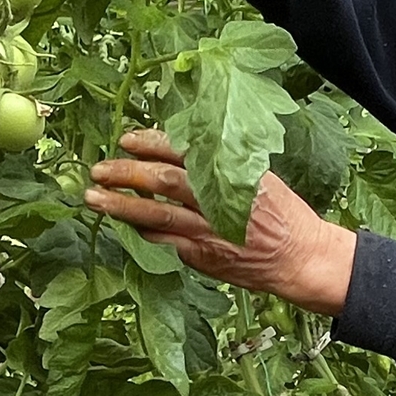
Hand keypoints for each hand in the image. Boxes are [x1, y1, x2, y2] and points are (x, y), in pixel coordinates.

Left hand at [86, 129, 355, 316]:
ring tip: (93, 198)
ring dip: (121, 205)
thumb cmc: (281, 213)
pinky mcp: (205, 256)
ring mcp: (209, 230)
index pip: (183, 150)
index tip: (126, 139)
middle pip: (162, 180)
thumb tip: (180, 150)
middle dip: (126, 173)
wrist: (302, 257)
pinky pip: (166, 242)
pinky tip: (126, 224)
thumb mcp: (259, 177)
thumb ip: (222, 166)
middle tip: (98, 169)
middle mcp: (218, 198)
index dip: (151, 143)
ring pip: (157, 214)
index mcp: (232, 171)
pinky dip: (144, 231)